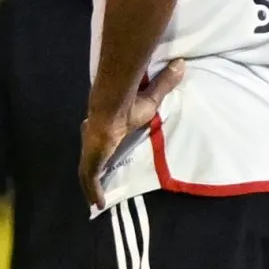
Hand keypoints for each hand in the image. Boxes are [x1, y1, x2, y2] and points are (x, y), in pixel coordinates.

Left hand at [79, 59, 185, 208]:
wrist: (112, 110)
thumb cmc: (130, 106)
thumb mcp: (151, 100)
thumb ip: (163, 84)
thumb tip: (180, 63)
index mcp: (103, 128)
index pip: (98, 138)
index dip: (99, 146)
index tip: (104, 149)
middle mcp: (93, 141)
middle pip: (90, 157)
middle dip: (92, 167)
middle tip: (97, 179)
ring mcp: (90, 153)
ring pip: (87, 173)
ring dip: (91, 186)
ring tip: (97, 200)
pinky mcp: (91, 162)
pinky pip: (90, 182)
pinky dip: (93, 193)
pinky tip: (97, 205)